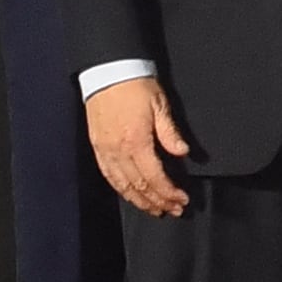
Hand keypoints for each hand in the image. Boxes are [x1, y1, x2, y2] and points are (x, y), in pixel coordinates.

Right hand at [85, 78, 192, 216]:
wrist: (108, 71)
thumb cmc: (137, 86)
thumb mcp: (160, 105)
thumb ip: (170, 133)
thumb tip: (183, 153)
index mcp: (136, 142)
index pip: (154, 178)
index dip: (168, 192)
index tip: (182, 200)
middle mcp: (118, 152)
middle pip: (138, 187)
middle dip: (157, 201)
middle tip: (172, 210)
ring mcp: (105, 151)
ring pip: (122, 186)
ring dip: (139, 201)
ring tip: (154, 209)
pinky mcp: (97, 147)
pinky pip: (109, 176)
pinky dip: (121, 190)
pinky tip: (131, 195)